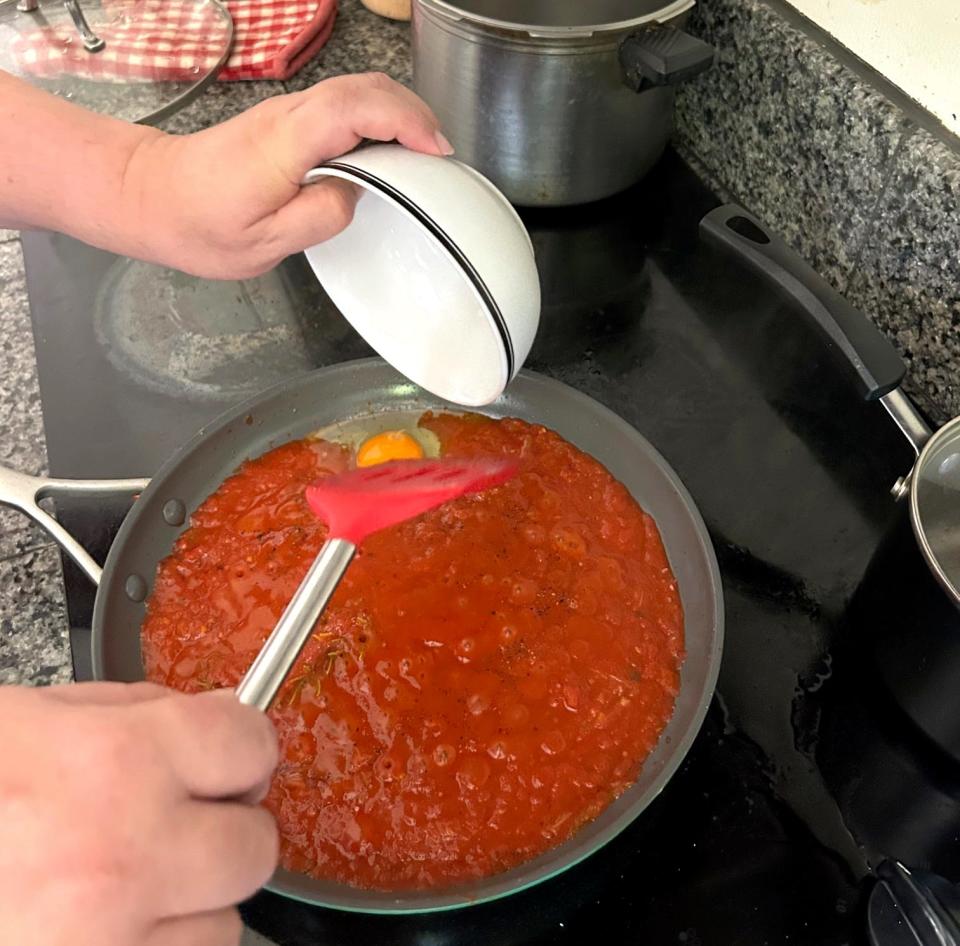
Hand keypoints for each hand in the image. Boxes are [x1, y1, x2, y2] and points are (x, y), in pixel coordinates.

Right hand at [0, 683, 278, 945]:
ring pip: (223, 928)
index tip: (233, 755)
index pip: (251, 746)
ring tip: (128, 883)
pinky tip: (108, 923)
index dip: (245, 745)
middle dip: (230, 831)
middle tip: (188, 826)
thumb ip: (142, 711)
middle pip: (255, 848)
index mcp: (117, 762)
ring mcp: (106, 939)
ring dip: (193, 904)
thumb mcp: (35, 716)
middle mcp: (125, 853)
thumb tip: (219, 715)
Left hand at [125, 72, 451, 278]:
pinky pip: (340, 107)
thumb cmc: (200, 223)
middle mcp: (287, 116)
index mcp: (285, 143)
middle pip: (364, 88)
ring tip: (422, 152)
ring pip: (354, 91)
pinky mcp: (285, 122)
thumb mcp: (265, 243)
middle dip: (412, 112)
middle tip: (440, 152)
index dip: (405, 122)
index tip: (435, 150)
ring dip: (396, 112)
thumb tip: (356, 195)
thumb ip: (320, 217)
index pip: (356, 110)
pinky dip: (374, 119)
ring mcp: (286, 114)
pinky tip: (385, 150)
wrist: (150, 196)